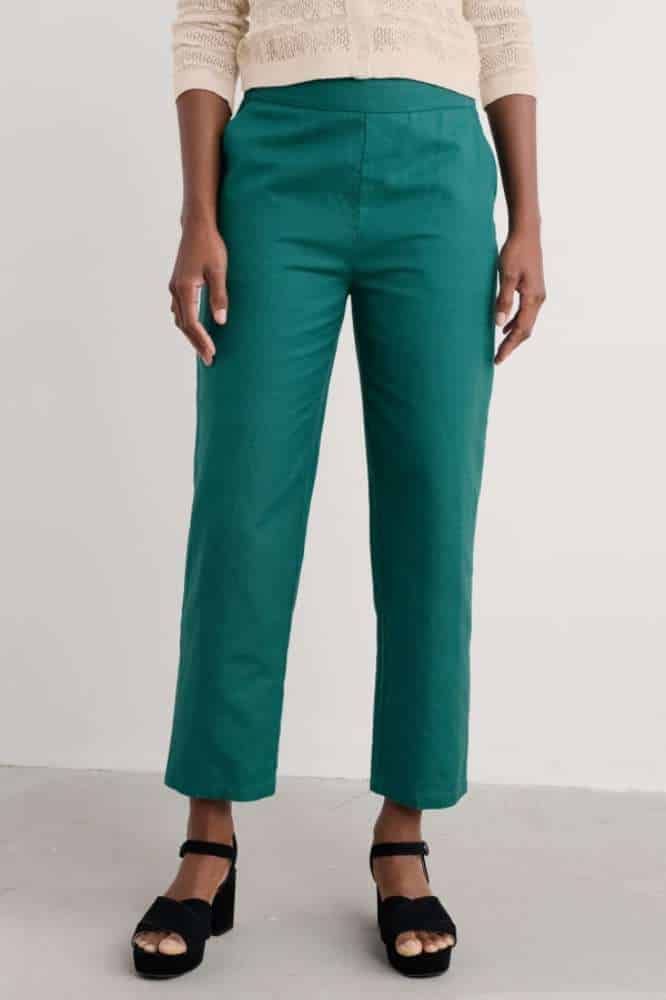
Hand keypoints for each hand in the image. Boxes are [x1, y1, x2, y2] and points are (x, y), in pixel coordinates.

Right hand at [169, 220, 227, 365]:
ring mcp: (174, 286)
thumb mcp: (219, 271)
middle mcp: (175, 290)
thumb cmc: (210, 245)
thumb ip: (219, 296)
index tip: (211, 354)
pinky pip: (180, 309)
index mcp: (184, 289)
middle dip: (196, 343)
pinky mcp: (178, 283)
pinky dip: (187, 323)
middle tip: (209, 359)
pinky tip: (195, 328)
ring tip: (203, 348)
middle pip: (183, 325)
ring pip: (179, 318)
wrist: (197, 226)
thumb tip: (220, 321)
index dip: (201, 341)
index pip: (191, 324)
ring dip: (190, 335)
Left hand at [494, 228, 545, 364]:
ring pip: (527, 323)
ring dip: (514, 336)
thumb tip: (499, 324)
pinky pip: (526, 313)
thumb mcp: (506, 276)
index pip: (521, 330)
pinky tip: (505, 327)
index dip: (509, 346)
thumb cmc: (515, 251)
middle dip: (512, 346)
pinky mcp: (533, 289)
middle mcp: (538, 299)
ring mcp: (537, 295)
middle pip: (526, 330)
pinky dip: (516, 324)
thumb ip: (503, 300)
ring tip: (501, 348)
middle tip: (497, 359)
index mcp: (533, 298)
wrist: (527, 232)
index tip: (498, 359)